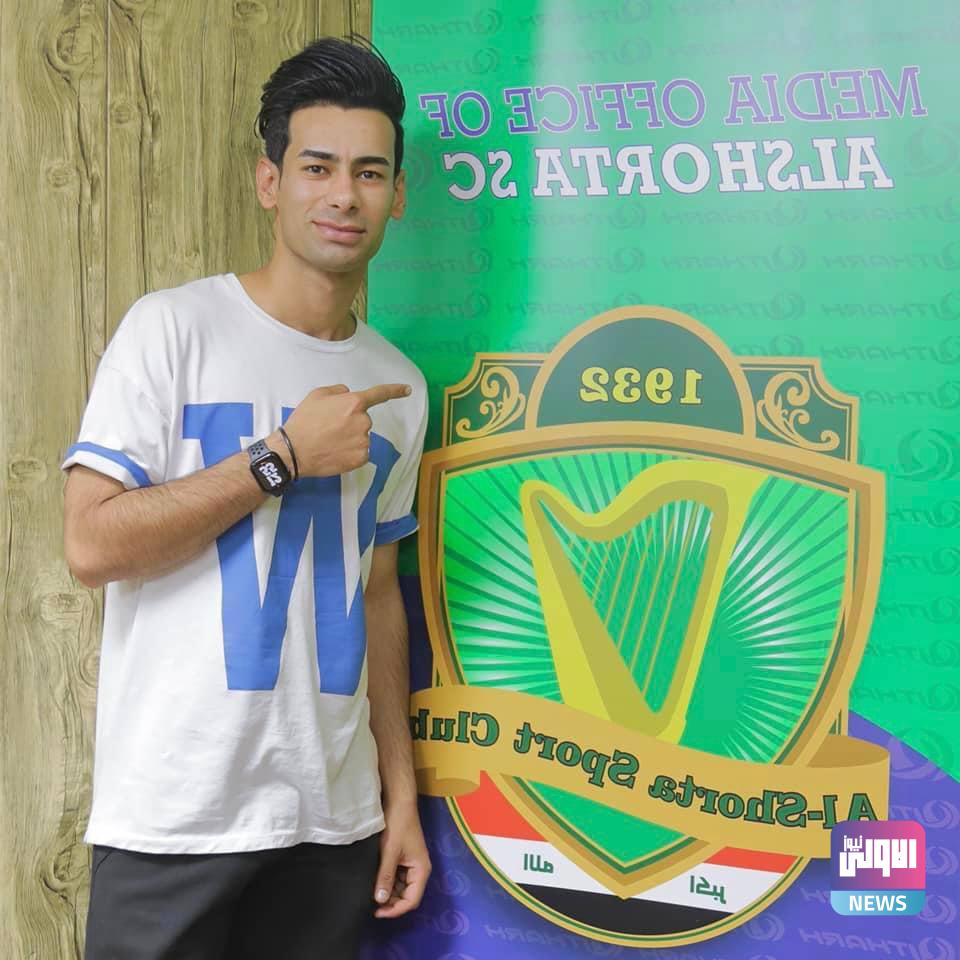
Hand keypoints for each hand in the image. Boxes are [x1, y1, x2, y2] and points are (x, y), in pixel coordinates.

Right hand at [275, 382, 410, 477]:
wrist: (294, 452)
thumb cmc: (304, 421)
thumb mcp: (317, 395)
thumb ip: (338, 391)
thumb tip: (349, 394)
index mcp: (354, 403)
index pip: (379, 394)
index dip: (395, 390)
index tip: (408, 389)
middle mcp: (364, 421)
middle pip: (362, 419)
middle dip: (350, 421)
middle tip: (328, 427)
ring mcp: (364, 441)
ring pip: (361, 436)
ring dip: (349, 437)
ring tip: (328, 440)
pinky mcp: (361, 458)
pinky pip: (360, 451)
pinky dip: (350, 452)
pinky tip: (334, 451)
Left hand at [373, 803, 431, 918]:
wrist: (399, 801)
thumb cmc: (398, 825)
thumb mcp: (390, 852)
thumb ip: (385, 877)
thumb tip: (380, 900)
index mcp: (421, 870)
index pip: (411, 900)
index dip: (395, 910)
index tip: (377, 912)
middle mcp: (419, 869)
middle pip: (407, 895)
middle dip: (391, 902)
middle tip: (371, 904)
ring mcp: (411, 864)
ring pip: (401, 887)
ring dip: (388, 891)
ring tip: (371, 892)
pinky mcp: (404, 858)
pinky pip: (397, 876)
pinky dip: (387, 881)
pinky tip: (375, 881)